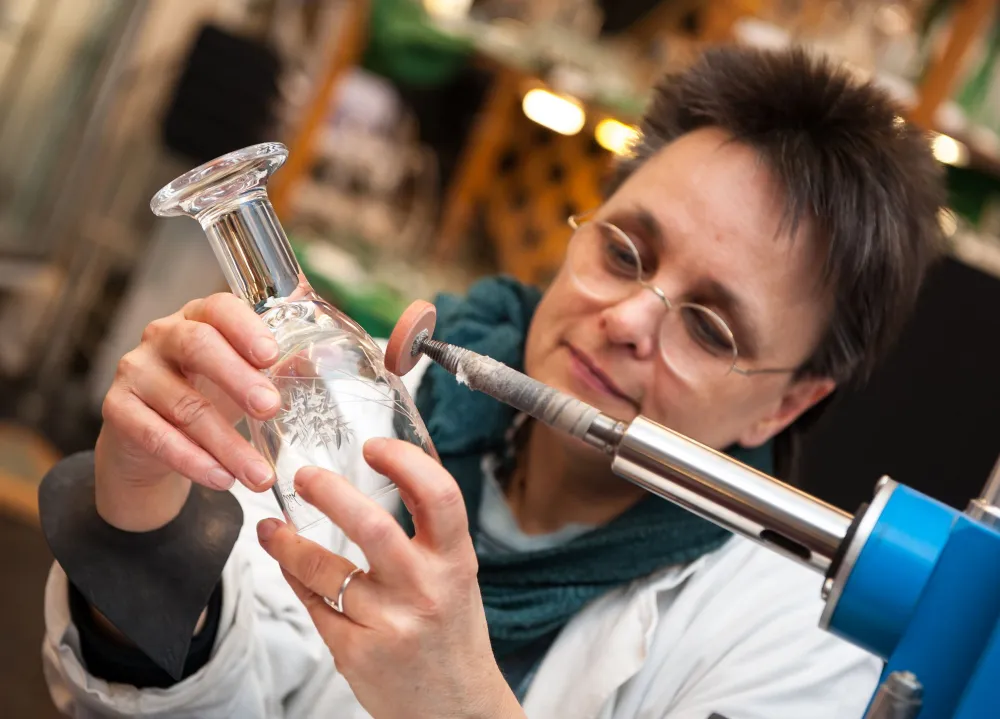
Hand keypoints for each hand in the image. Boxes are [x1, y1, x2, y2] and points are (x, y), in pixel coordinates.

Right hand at [96, 293, 281, 530]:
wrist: (149, 440)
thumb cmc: (207, 395)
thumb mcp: (244, 379)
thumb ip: (279, 365)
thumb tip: (324, 358)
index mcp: (199, 318)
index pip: (219, 308)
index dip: (245, 327)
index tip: (271, 354)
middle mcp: (162, 336)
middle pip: (198, 346)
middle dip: (238, 379)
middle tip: (271, 409)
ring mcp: (135, 371)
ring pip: (184, 405)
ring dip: (227, 444)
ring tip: (261, 475)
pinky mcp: (117, 409)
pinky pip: (155, 436)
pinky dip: (192, 461)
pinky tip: (221, 479)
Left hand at [256, 439, 524, 718]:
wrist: (456, 709)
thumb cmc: (452, 633)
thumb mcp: (456, 576)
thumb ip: (429, 532)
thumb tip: (390, 468)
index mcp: (456, 563)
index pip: (438, 495)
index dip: (404, 461)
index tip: (374, 446)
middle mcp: (425, 591)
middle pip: (372, 525)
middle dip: (329, 492)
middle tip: (304, 476)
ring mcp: (388, 625)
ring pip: (324, 568)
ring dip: (288, 541)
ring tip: (273, 528)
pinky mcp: (355, 654)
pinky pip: (312, 603)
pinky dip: (294, 577)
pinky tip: (286, 563)